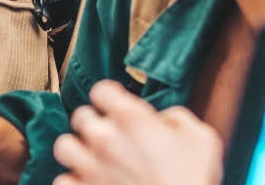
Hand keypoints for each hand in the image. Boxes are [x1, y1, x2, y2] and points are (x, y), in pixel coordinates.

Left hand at [52, 81, 221, 184]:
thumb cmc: (194, 181)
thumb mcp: (201, 138)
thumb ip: (176, 118)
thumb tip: (162, 119)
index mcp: (130, 118)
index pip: (101, 90)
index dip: (110, 97)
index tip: (116, 106)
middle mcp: (104, 138)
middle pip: (81, 116)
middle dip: (95, 124)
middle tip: (110, 136)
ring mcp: (89, 167)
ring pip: (65, 146)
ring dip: (78, 150)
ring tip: (92, 158)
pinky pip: (63, 181)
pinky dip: (74, 182)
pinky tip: (90, 184)